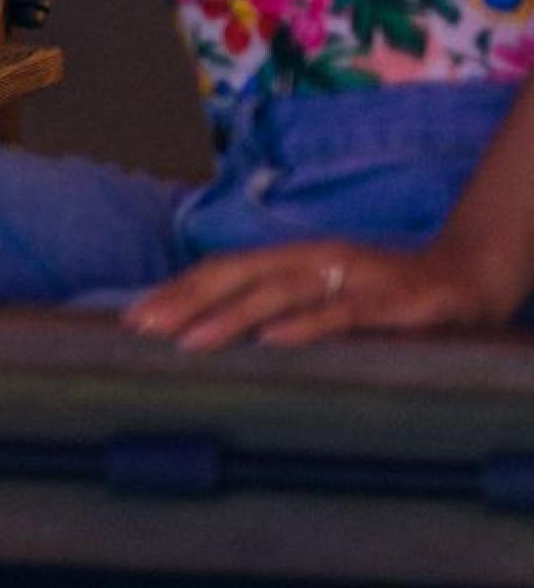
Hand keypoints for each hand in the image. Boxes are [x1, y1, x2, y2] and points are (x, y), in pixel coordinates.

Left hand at [122, 236, 515, 348]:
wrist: (464, 279)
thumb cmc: (382, 291)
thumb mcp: (323, 292)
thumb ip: (277, 302)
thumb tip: (213, 325)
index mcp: (291, 257)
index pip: (221, 270)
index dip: (177, 290)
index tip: (133, 317)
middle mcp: (311, 260)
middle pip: (236, 276)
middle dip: (185, 301)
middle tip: (141, 328)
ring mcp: (348, 278)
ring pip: (278, 294)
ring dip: (230, 316)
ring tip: (189, 339)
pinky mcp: (387, 302)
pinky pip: (339, 314)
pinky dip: (304, 326)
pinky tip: (272, 340)